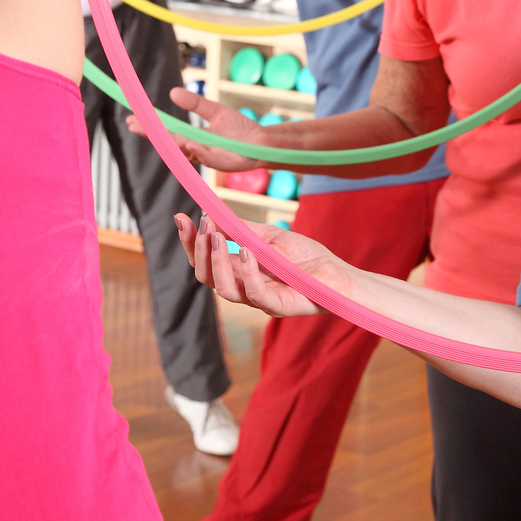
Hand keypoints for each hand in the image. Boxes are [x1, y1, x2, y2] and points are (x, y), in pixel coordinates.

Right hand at [125, 87, 270, 171]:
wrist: (263, 143)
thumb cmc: (240, 130)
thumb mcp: (215, 112)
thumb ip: (196, 104)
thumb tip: (173, 93)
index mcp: (192, 139)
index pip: (166, 133)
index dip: (149, 127)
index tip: (131, 119)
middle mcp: (196, 151)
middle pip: (169, 143)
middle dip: (151, 135)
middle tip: (133, 125)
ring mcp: (208, 158)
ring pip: (185, 152)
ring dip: (170, 143)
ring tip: (155, 133)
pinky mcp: (223, 163)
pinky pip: (208, 157)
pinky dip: (198, 151)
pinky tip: (189, 143)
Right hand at [174, 213, 348, 317]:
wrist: (338, 275)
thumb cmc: (306, 257)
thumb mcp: (269, 236)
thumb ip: (241, 230)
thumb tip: (212, 214)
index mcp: (239, 271)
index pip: (204, 262)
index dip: (190, 242)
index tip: (181, 218)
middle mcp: (243, 288)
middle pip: (206, 277)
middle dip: (198, 250)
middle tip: (202, 224)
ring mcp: (259, 300)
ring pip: (223, 289)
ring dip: (216, 261)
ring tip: (217, 236)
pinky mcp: (278, 307)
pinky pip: (255, 295)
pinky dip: (247, 273)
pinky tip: (246, 252)